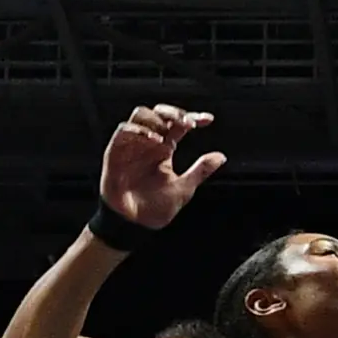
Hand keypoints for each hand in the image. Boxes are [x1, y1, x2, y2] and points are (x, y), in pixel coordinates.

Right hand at [97, 105, 223, 230]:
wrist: (134, 224)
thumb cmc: (155, 208)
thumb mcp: (183, 189)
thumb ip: (200, 171)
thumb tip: (221, 156)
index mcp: (165, 148)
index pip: (178, 125)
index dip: (192, 117)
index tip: (208, 120)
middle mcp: (149, 143)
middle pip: (159, 113)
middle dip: (173, 112)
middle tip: (187, 123)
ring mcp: (133, 145)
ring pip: (141, 115)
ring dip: (156, 118)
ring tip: (167, 133)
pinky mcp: (116, 151)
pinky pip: (124, 130)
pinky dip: (139, 130)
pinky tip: (154, 140)